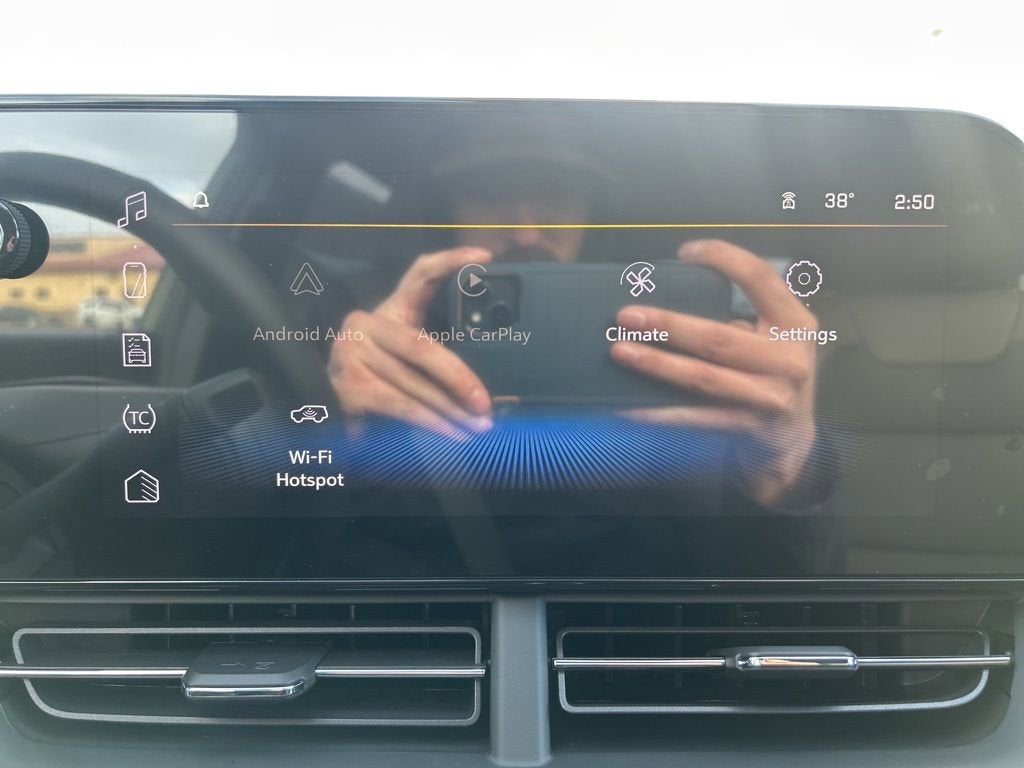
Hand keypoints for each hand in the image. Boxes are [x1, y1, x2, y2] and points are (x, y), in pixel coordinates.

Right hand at [329, 247, 493, 438]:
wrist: (323, 408)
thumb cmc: (375, 380)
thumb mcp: (403, 360)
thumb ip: (432, 357)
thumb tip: (480, 384)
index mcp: (388, 311)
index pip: (419, 274)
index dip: (450, 260)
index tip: (483, 255)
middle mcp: (365, 323)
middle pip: (423, 346)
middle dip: (459, 379)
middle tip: (485, 403)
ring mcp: (352, 353)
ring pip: (415, 382)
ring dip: (451, 410)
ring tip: (477, 426)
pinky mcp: (349, 385)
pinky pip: (401, 404)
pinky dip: (431, 422)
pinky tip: (451, 434)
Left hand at [610, 239, 818, 504]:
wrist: (792, 440)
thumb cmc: (770, 376)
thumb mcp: (771, 340)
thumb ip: (737, 319)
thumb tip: (667, 299)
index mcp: (794, 324)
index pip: (760, 278)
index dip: (723, 258)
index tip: (684, 251)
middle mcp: (789, 359)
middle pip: (718, 337)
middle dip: (667, 325)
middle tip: (626, 316)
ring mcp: (771, 396)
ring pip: (705, 376)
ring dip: (657, 363)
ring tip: (621, 351)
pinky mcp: (750, 427)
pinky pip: (696, 418)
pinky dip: (660, 413)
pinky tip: (629, 407)